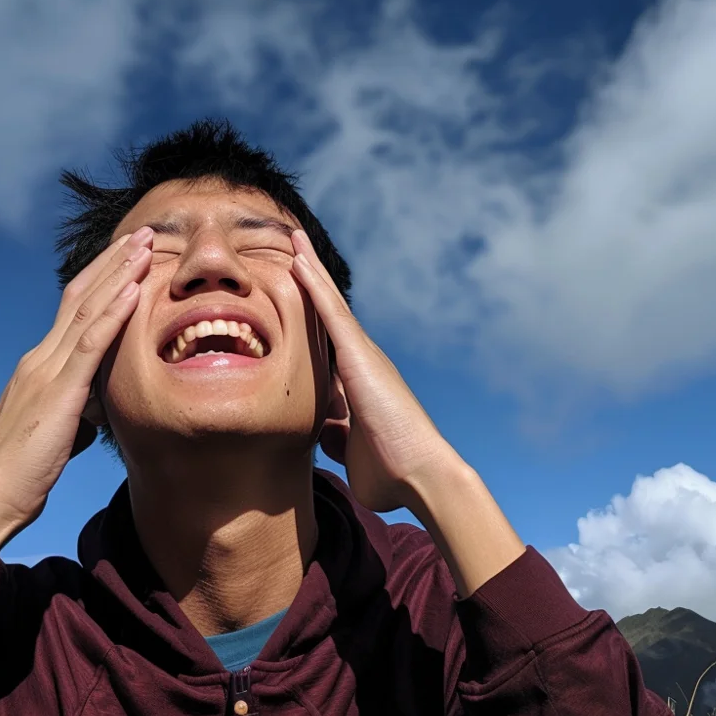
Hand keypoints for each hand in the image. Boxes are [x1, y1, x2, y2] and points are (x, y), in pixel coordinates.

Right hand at [0, 227, 153, 550]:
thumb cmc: (23, 471)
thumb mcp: (58, 429)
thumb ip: (78, 407)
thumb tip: (99, 406)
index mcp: (40, 364)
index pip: (73, 307)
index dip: (102, 276)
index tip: (128, 253)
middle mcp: (40, 357)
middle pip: (81, 296)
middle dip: (115, 261)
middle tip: (144, 233)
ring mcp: (46, 370)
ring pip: (87, 309)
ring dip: (119, 274)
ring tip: (146, 245)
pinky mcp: (57, 392)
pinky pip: (89, 345)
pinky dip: (114, 314)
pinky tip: (134, 290)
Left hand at [290, 230, 455, 512]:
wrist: (420, 476)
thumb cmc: (391, 474)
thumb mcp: (349, 451)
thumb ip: (335, 436)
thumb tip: (320, 432)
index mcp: (356, 384)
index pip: (328, 341)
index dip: (312, 316)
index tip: (295, 295)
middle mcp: (362, 361)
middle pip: (329, 312)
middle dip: (312, 281)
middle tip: (295, 249)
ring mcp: (363, 354)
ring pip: (329, 302)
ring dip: (311, 269)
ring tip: (294, 239)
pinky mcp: (360, 355)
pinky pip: (330, 312)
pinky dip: (313, 285)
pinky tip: (297, 260)